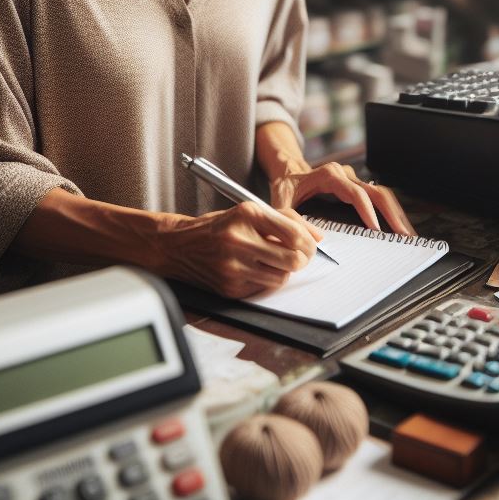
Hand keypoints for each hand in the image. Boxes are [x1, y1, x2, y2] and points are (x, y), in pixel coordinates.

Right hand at [159, 202, 321, 298]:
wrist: (179, 246)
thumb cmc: (219, 226)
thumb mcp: (249, 211)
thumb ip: (286, 220)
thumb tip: (318, 237)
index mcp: (247, 214)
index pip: (293, 233)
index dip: (309, 242)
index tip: (312, 244)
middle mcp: (239, 240)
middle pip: (293, 259)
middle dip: (304, 259)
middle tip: (302, 256)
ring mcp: (233, 266)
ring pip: (282, 277)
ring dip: (285, 270)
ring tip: (275, 261)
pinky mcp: (230, 287)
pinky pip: (264, 288)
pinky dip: (267, 279)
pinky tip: (257, 269)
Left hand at [270, 161, 416, 235]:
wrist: (288, 171)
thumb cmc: (285, 187)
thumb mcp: (280, 202)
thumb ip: (289, 220)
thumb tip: (311, 239)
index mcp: (329, 175)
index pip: (355, 193)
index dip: (367, 211)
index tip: (376, 230)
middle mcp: (345, 175)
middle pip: (376, 192)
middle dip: (393, 214)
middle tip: (405, 236)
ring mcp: (354, 180)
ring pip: (382, 194)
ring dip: (397, 214)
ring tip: (409, 236)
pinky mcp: (358, 188)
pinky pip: (379, 198)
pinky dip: (391, 213)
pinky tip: (399, 229)